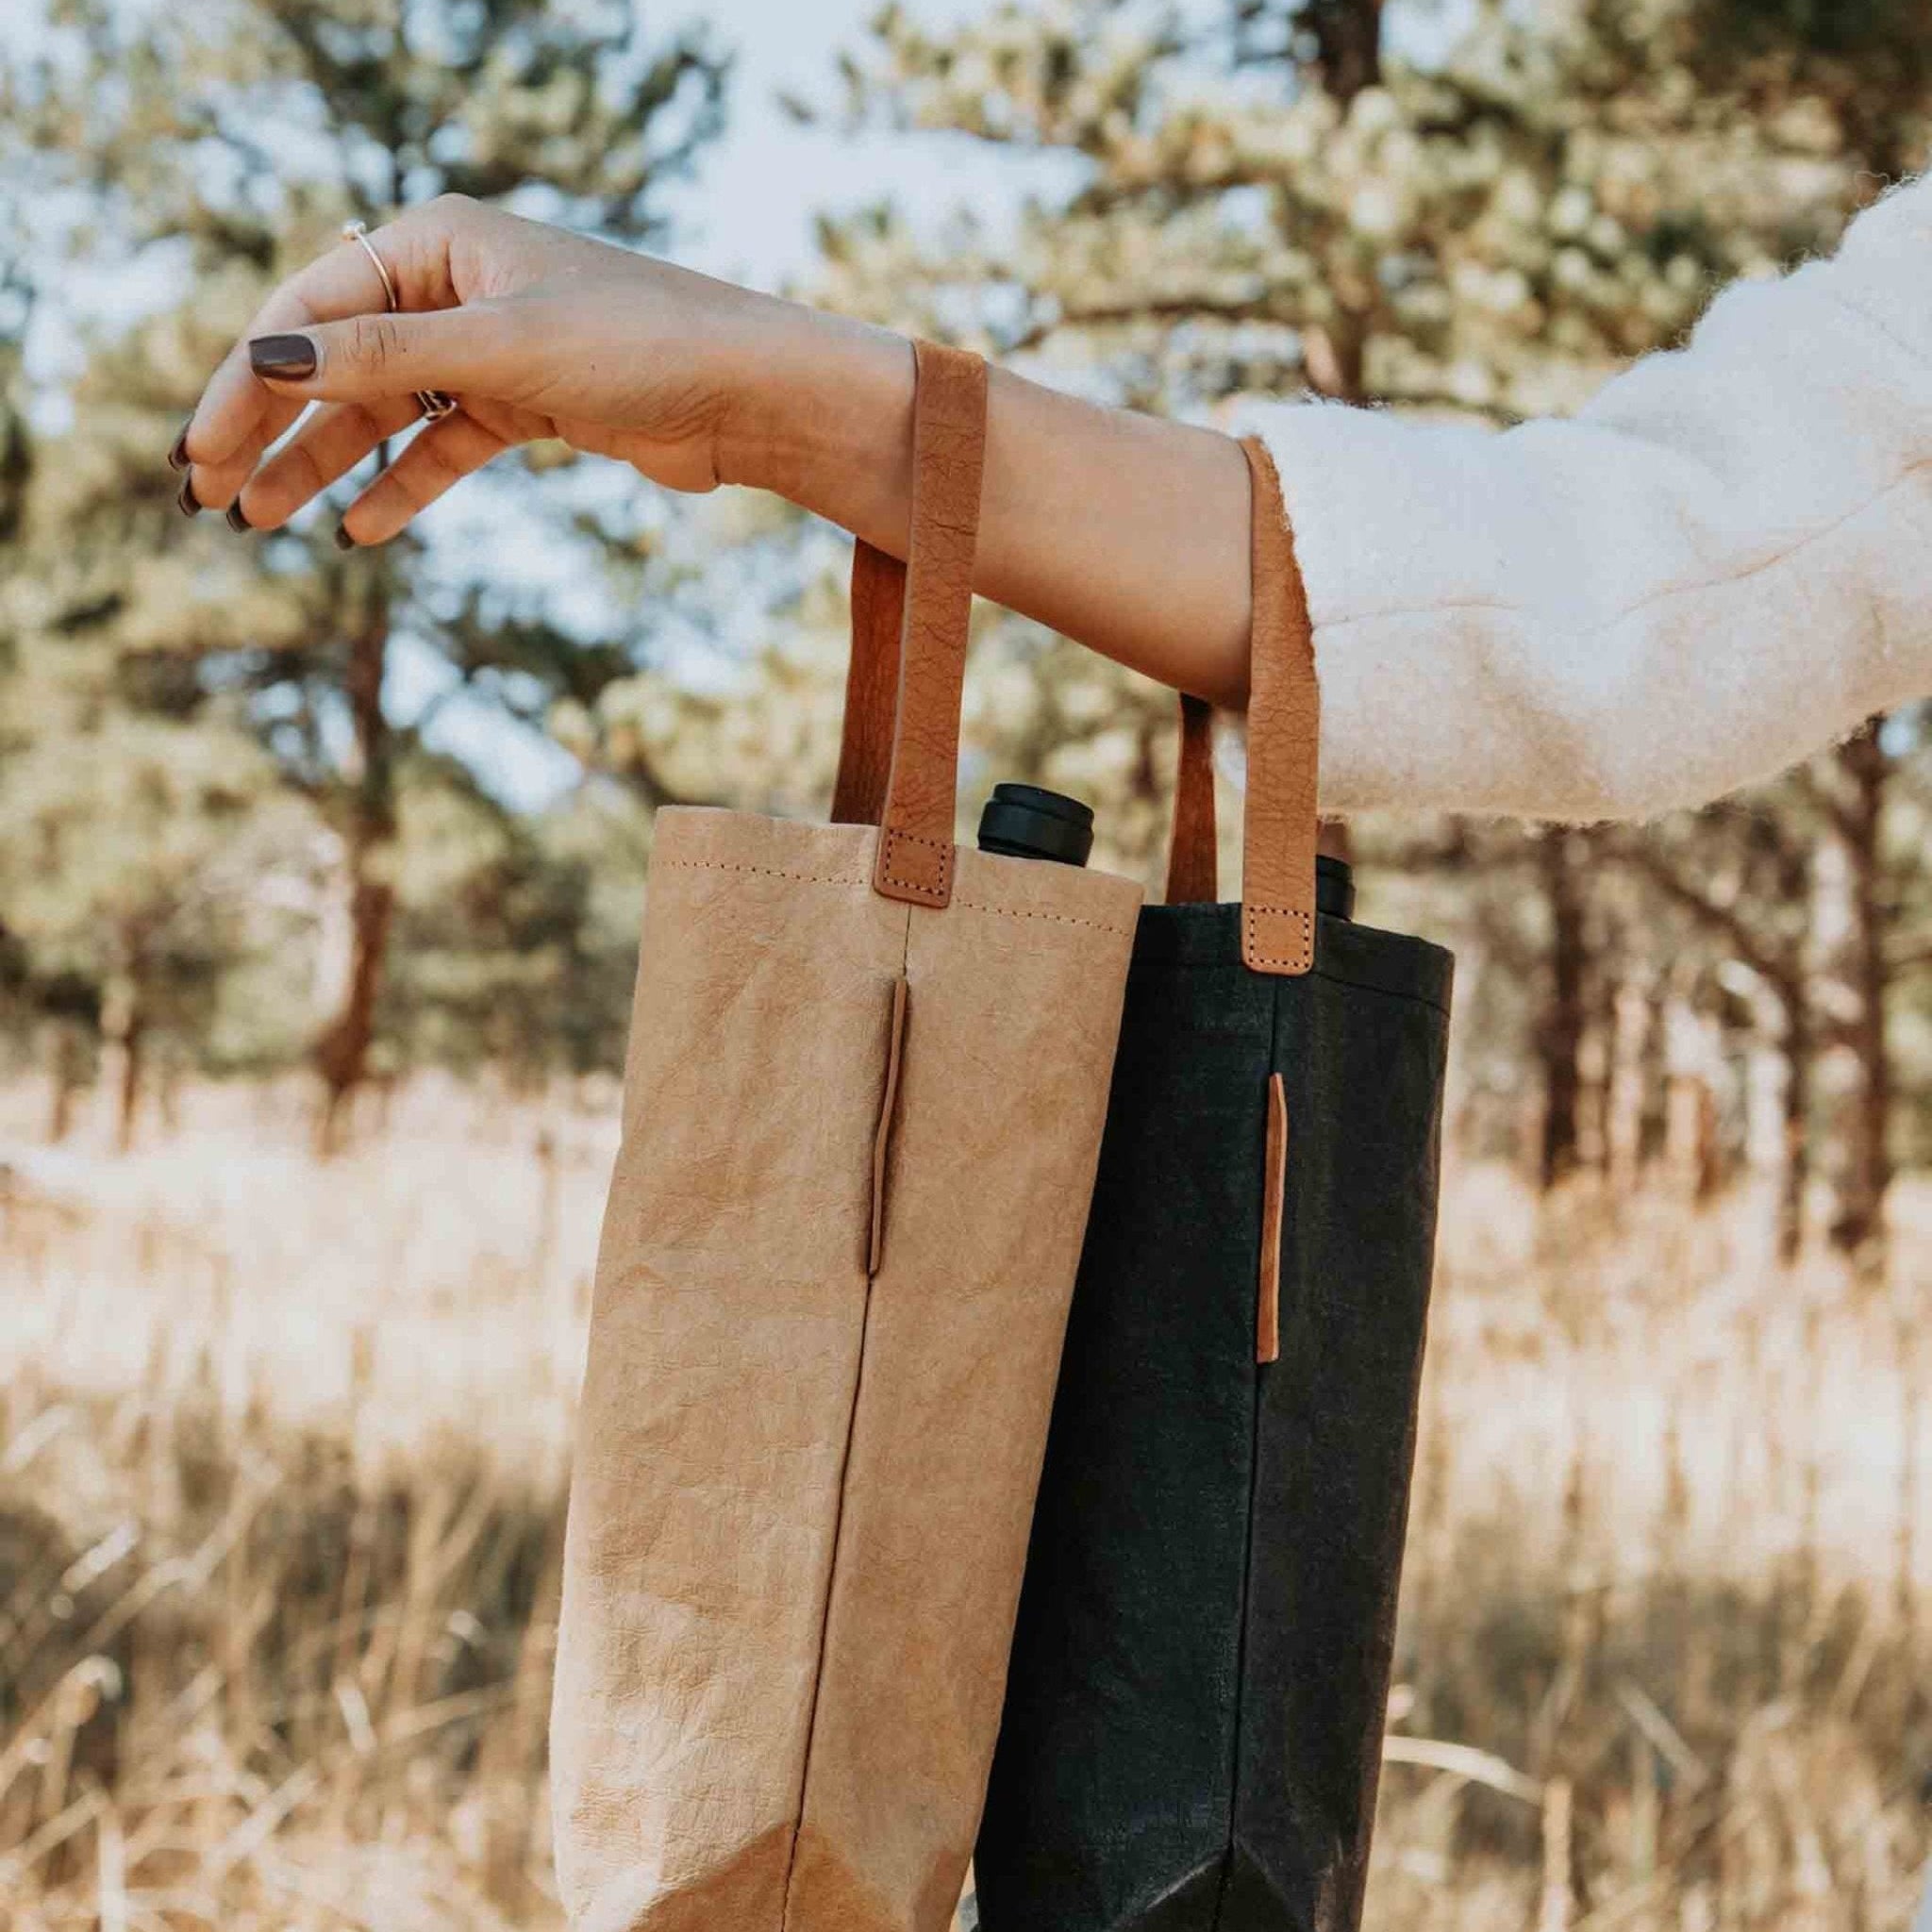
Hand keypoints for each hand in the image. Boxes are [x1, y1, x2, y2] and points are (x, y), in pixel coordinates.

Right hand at [173, 195, 781, 542]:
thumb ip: (384, 360)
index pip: (310, 312)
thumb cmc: (638, 342)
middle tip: (208, 496)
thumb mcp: (499, 348)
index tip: (200, 451)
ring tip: (261, 522)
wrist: (751, 393)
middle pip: (335, 363)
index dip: (248, 383)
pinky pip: (443, 446)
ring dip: (323, 464)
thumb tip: (270, 358)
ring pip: (383, 412)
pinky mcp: (528, 404)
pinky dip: (402, 486)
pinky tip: (358, 529)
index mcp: (435, 242)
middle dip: (271, 428)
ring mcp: (491, 349)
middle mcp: (454, 287)